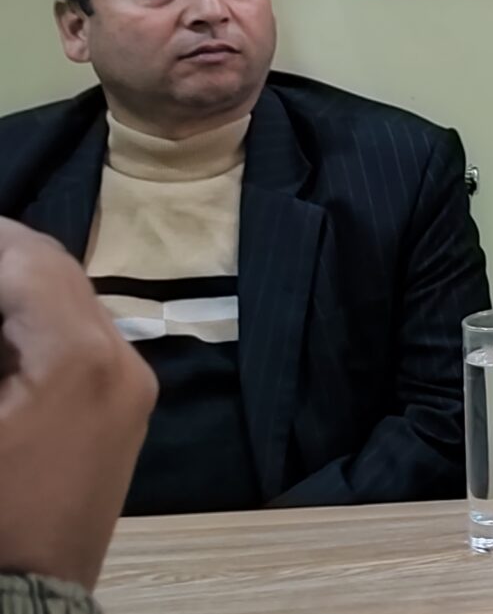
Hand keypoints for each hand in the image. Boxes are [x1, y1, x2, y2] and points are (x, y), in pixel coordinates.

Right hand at [0, 217, 157, 588]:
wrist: (23, 598)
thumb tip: (2, 290)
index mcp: (80, 357)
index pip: (28, 261)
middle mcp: (123, 359)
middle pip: (57, 275)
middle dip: (2, 258)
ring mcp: (133, 386)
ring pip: (72, 303)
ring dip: (17, 288)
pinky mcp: (125, 411)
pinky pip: (83, 341)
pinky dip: (37, 323)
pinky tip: (2, 331)